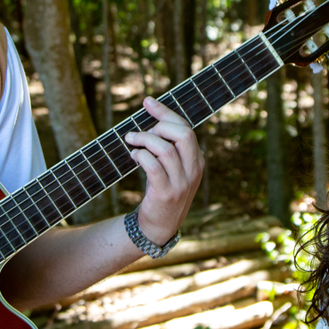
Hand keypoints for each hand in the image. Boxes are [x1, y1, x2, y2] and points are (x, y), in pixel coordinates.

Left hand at [124, 97, 204, 244]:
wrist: (159, 226)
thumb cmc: (162, 190)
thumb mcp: (172, 168)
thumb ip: (168, 146)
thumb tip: (151, 114)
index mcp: (198, 160)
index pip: (186, 128)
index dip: (165, 112)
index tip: (147, 102)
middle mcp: (194, 170)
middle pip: (183, 134)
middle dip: (158, 125)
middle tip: (139, 132)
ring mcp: (182, 183)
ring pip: (166, 149)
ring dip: (144, 140)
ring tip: (130, 140)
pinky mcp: (166, 193)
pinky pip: (153, 167)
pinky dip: (141, 156)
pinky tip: (133, 155)